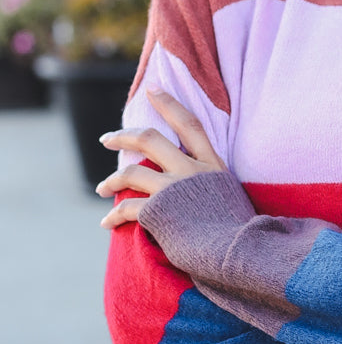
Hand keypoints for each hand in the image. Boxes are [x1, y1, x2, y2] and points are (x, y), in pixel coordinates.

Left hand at [95, 88, 226, 229]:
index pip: (189, 124)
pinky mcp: (158, 211)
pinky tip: (107, 223)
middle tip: (107, 138)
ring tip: (102, 187)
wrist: (237, 253)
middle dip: (123, 136)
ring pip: (131, 172)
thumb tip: (194, 184)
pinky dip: (114, 215)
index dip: (169, 104)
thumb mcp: (231, 197)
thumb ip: (210, 185)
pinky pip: (126, 208)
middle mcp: (191, 171)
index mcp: (212, 165)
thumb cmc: (238, 232)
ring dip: (111, 179)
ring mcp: (173, 189)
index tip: (151, 89)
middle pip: (150, 140)